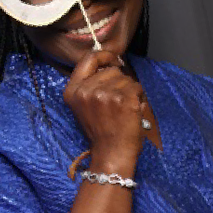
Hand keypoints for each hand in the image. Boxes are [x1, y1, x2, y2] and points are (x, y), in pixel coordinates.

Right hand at [60, 41, 155, 171]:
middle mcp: (86, 90)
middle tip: (119, 104)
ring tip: (125, 111)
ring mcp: (104, 94)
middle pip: (111, 70)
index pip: (88, 59)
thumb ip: (91, 85)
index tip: (115, 60)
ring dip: (130, 92)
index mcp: (72, 91)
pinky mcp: (123, 99)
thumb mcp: (85, 107)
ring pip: (126, 79)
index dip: (104, 56)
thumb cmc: (102, 134)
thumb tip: (112, 63)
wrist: (111, 156)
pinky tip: (133, 112)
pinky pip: (137, 88)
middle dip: (120, 83)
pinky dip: (139, 98)